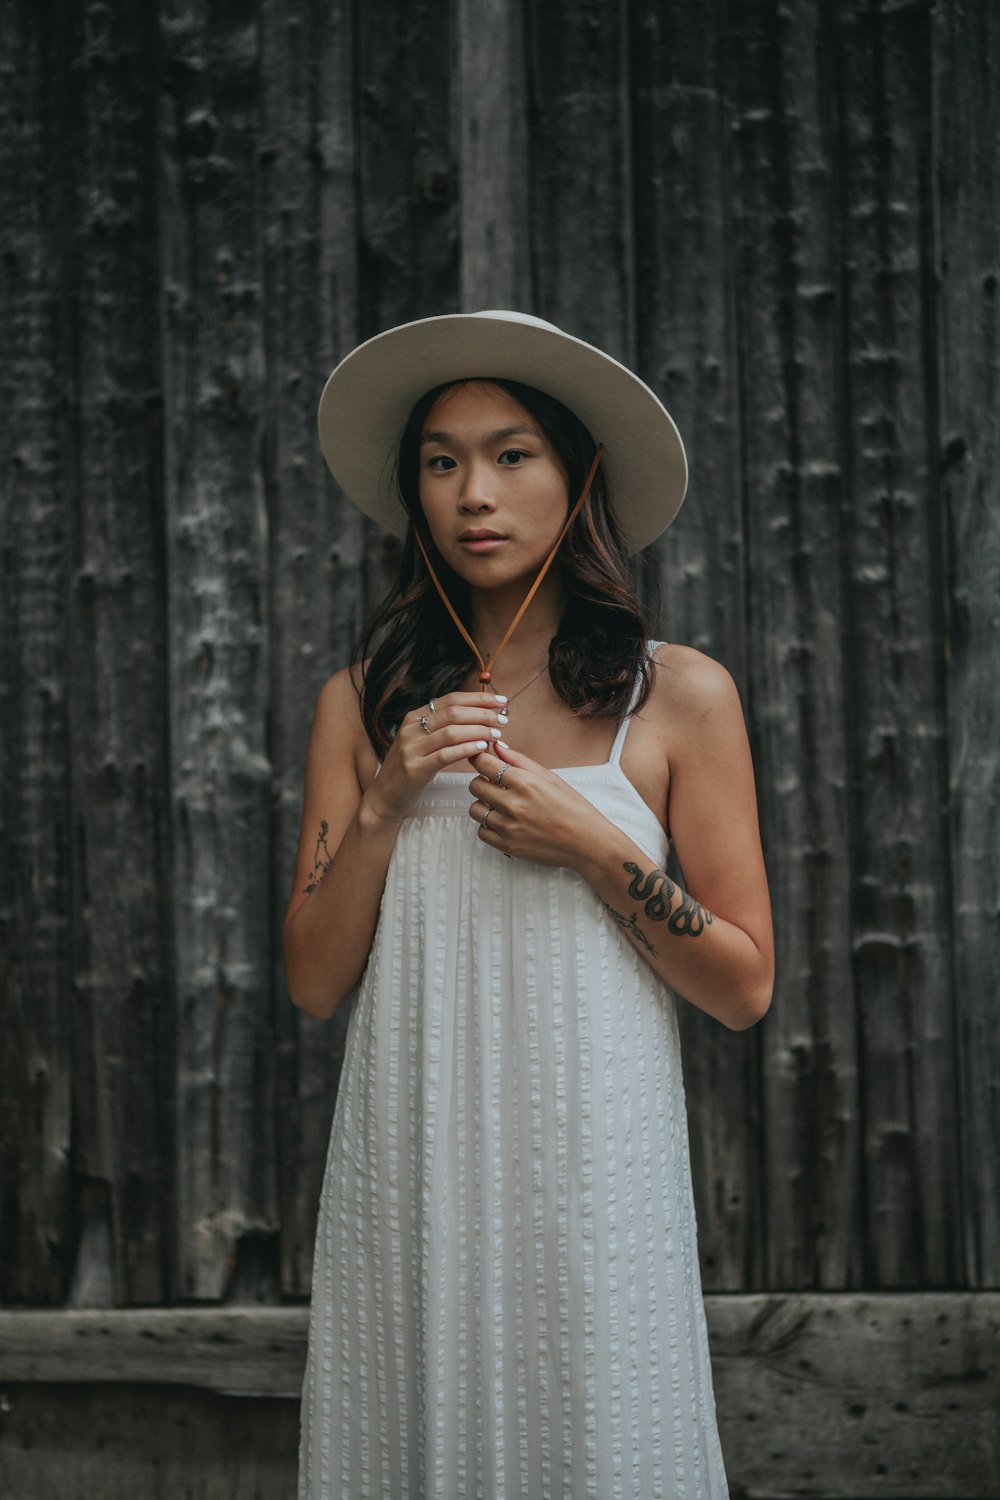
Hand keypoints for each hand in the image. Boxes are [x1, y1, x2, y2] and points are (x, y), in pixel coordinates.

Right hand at [363, 690, 508, 823]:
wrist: (384, 796)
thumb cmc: (411, 768)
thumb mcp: (423, 742)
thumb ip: (444, 728)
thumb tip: (480, 716)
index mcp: (414, 717)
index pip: (451, 699)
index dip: (478, 698)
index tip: (501, 701)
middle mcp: (411, 728)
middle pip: (454, 713)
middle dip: (483, 713)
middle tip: (503, 719)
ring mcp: (411, 748)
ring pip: (451, 731)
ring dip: (478, 730)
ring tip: (497, 734)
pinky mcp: (415, 768)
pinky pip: (445, 754)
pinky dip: (465, 748)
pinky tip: (481, 747)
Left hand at [467, 742, 611, 868]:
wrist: (587, 842)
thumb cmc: (573, 809)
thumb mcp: (550, 778)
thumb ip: (520, 761)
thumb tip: (497, 748)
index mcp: (526, 783)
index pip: (484, 764)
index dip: (479, 759)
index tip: (481, 761)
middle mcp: (514, 804)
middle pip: (475, 785)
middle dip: (482, 781)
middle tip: (493, 784)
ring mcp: (509, 827)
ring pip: (475, 810)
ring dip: (483, 804)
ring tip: (500, 805)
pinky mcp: (508, 846)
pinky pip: (481, 832)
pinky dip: (488, 826)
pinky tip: (503, 822)